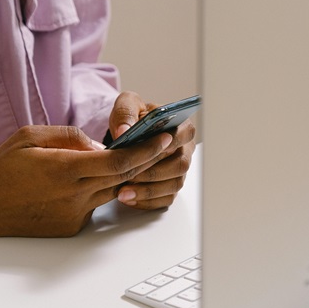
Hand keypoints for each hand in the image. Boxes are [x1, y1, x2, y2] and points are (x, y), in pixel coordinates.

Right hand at [0, 125, 172, 241]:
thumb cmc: (2, 169)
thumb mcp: (31, 137)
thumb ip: (71, 137)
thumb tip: (101, 146)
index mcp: (64, 169)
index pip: (118, 161)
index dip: (145, 150)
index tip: (163, 139)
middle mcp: (73, 195)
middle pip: (123, 178)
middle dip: (144, 161)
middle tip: (159, 146)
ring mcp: (74, 215)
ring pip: (112, 192)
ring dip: (123, 176)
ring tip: (127, 160)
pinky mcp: (71, 227)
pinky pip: (95, 205)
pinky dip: (99, 191)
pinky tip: (87, 182)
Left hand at [109, 92, 196, 209]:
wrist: (128, 135)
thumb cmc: (133, 119)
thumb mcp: (127, 105)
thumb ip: (126, 112)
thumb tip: (124, 130)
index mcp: (181, 127)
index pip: (184, 136)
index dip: (167, 145)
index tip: (147, 152)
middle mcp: (184, 150)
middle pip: (180, 166)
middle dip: (153, 173)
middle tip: (129, 176)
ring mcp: (178, 171)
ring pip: (173, 185)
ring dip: (148, 191)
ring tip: (123, 192)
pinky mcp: (170, 187)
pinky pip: (165, 200)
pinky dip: (147, 202)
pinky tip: (129, 199)